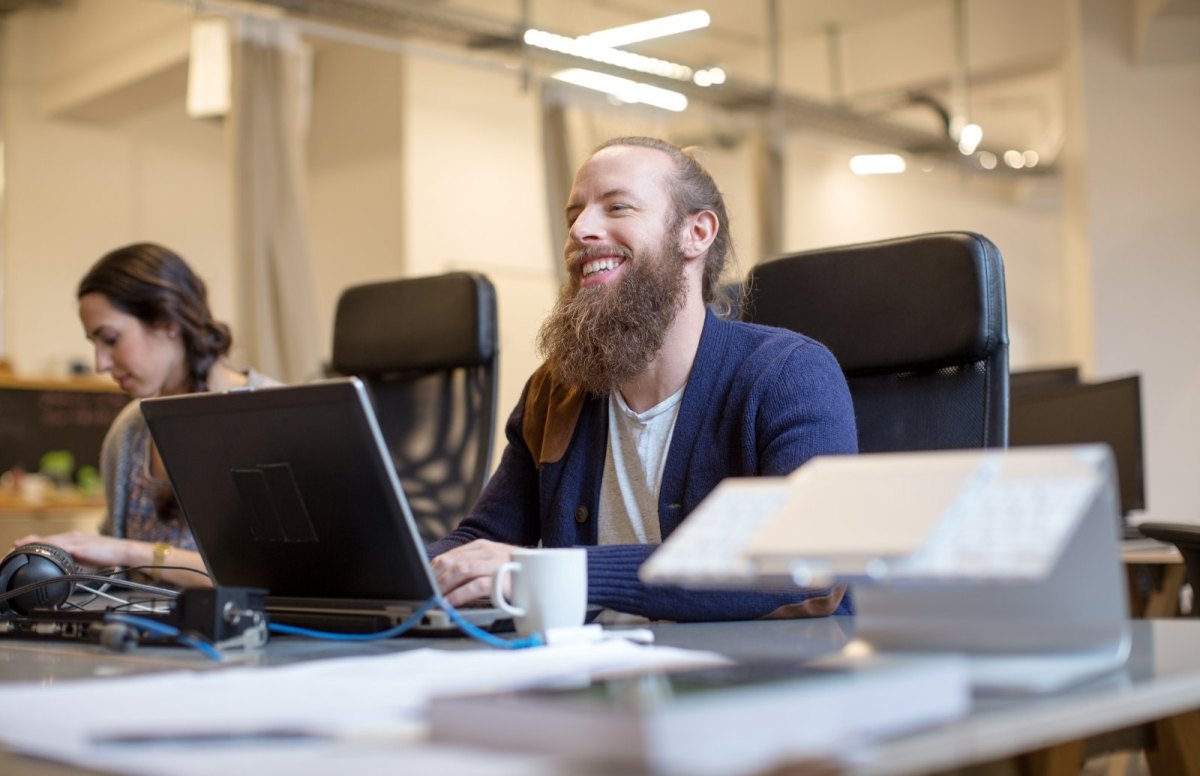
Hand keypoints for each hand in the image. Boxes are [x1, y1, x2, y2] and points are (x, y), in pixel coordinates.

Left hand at [13, 531, 140, 568]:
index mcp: (72, 540)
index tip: (17, 547)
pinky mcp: (79, 545)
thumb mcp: (86, 562)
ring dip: (32, 545)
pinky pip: (59, 546)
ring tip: (18, 548)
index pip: (48, 540)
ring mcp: (75, 539)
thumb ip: (72, 564)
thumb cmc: (107, 557)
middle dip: (27, 544)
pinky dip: (46, 548)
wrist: (124, 551)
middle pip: (44, 539)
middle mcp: (71, 537)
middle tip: (12, 548)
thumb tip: (61, 573)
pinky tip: (38, 551)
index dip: (32, 543)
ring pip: (49, 541)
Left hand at [430, 539, 515, 606]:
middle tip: (424, 594)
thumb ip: (472, 567)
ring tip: (433, 599)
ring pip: (460, 571)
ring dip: (443, 587)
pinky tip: (450, 603)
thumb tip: (443, 580)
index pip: (448, 556)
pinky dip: (459, 595)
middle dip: (434, 580)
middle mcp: (488, 551)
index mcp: (481, 547)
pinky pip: (475, 586)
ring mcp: (496, 564)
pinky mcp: (504, 579)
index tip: (422, 583)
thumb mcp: (492, 564)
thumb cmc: (516, 575)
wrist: (547, 577)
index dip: (431, 571)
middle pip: (451, 563)